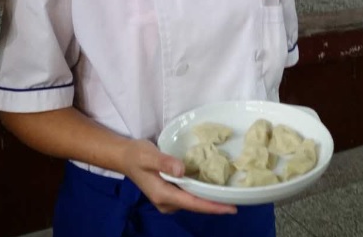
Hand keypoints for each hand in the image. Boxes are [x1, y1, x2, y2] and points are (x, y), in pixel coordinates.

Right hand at [121, 138, 236, 214]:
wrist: (124, 157)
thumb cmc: (136, 155)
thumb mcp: (148, 155)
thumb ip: (164, 162)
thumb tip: (182, 170)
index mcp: (162, 194)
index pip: (193, 203)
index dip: (212, 206)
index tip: (231, 207)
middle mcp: (167, 202)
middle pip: (196, 205)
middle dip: (215, 203)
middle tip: (237, 198)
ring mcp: (168, 200)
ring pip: (193, 201)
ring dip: (209, 198)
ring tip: (229, 192)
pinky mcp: (170, 194)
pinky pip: (189, 196)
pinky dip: (201, 192)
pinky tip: (212, 185)